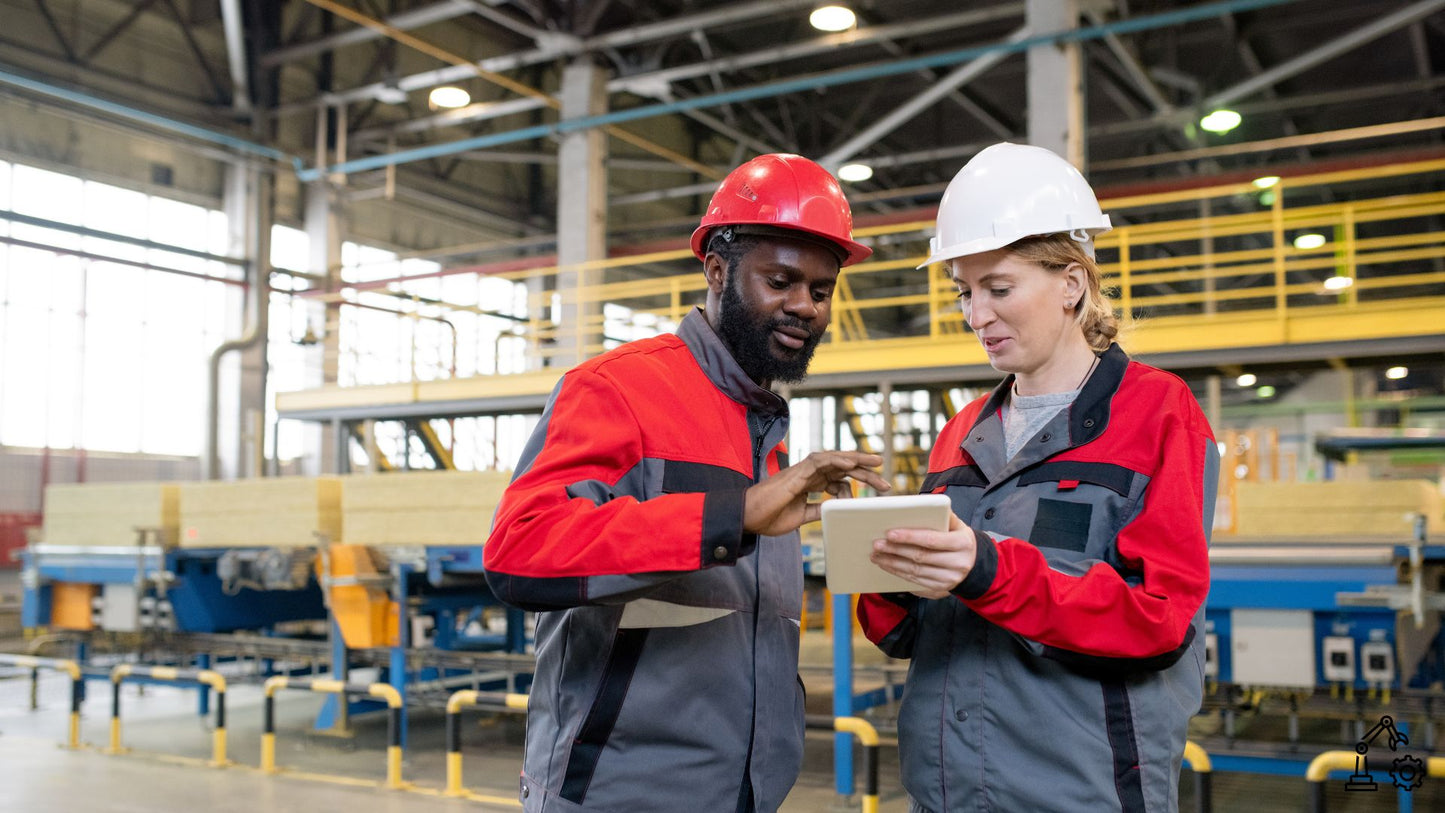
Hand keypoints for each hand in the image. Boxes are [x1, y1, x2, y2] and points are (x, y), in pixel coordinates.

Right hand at [743, 451, 889, 535]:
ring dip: (857, 459)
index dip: (859, 484)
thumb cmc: (770, 517)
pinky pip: (820, 461)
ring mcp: (804, 471)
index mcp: (812, 484)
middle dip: (866, 472)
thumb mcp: (802, 517)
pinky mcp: (797, 472)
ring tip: (876, 462)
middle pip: (843, 468)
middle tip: (886, 482)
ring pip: (835, 459)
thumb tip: (835, 511)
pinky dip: (836, 460)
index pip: (841, 479)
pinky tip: (851, 464)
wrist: (749, 518)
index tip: (876, 493)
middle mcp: (810, 474)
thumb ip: (818, 511)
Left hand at [869, 512, 975, 598]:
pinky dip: (898, 573)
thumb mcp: (958, 525)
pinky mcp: (940, 589)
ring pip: (915, 571)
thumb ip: (942, 515)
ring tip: (876, 555)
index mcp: (963, 544)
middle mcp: (958, 564)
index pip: (932, 540)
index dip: (909, 537)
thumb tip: (921, 505)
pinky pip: (915, 581)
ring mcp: (949, 579)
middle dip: (896, 550)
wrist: (973, 564)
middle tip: (877, 544)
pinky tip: (886, 565)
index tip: (890, 533)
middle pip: (921, 557)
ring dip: (892, 563)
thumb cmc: (959, 539)